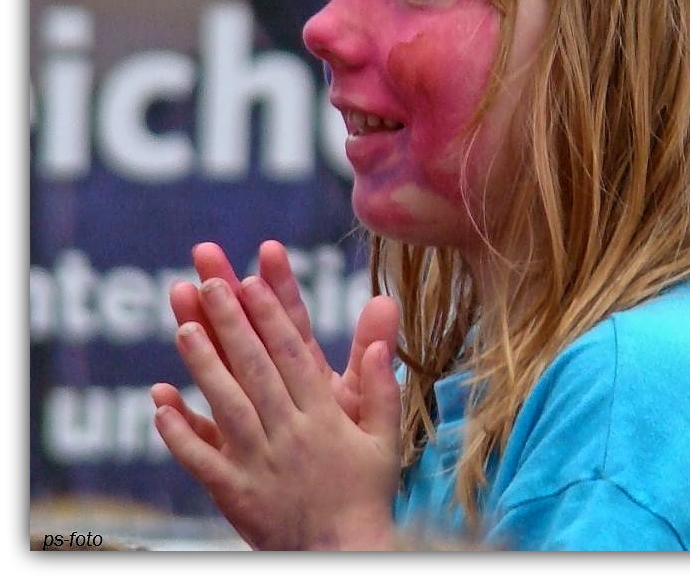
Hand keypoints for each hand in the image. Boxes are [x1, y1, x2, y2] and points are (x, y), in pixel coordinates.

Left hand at [154, 275, 400, 549]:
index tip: (251, 281)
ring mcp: (258, 463)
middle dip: (231, 323)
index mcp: (324, 416)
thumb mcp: (384, 437)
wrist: (342, 555)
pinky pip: (201, 460)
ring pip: (227, 405)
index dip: (270, 316)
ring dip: (203, 364)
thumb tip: (383, 338)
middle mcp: (288, 433)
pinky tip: (159, 402)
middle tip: (209, 283)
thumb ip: (381, 385)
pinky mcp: (234, 493)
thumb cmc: (365, 492)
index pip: (293, 355)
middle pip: (256, 369)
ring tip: (182, 326)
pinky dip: (179, 431)